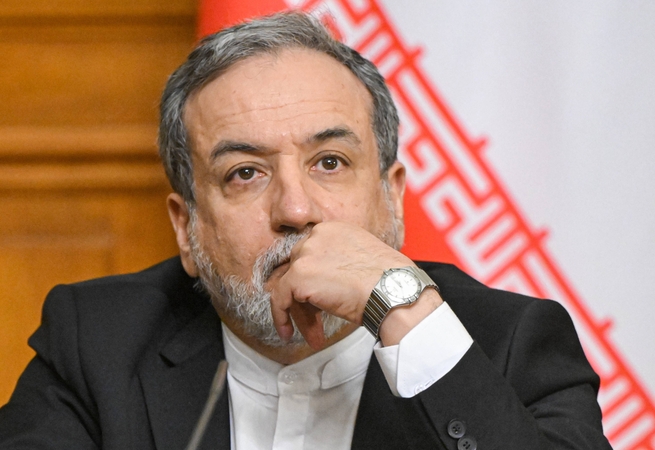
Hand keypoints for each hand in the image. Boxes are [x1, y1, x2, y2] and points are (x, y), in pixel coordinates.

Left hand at [268, 221, 413, 348]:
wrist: (393, 290)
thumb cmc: (390, 281)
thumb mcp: (364, 259)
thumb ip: (342, 262)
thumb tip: (331, 282)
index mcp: (334, 229)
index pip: (314, 255)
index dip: (317, 281)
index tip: (324, 300)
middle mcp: (317, 236)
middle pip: (301, 270)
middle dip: (309, 298)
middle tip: (319, 320)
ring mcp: (306, 254)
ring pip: (292, 285)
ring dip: (302, 312)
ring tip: (314, 334)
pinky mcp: (299, 276)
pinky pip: (279, 298)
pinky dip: (281, 317)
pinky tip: (288, 333)